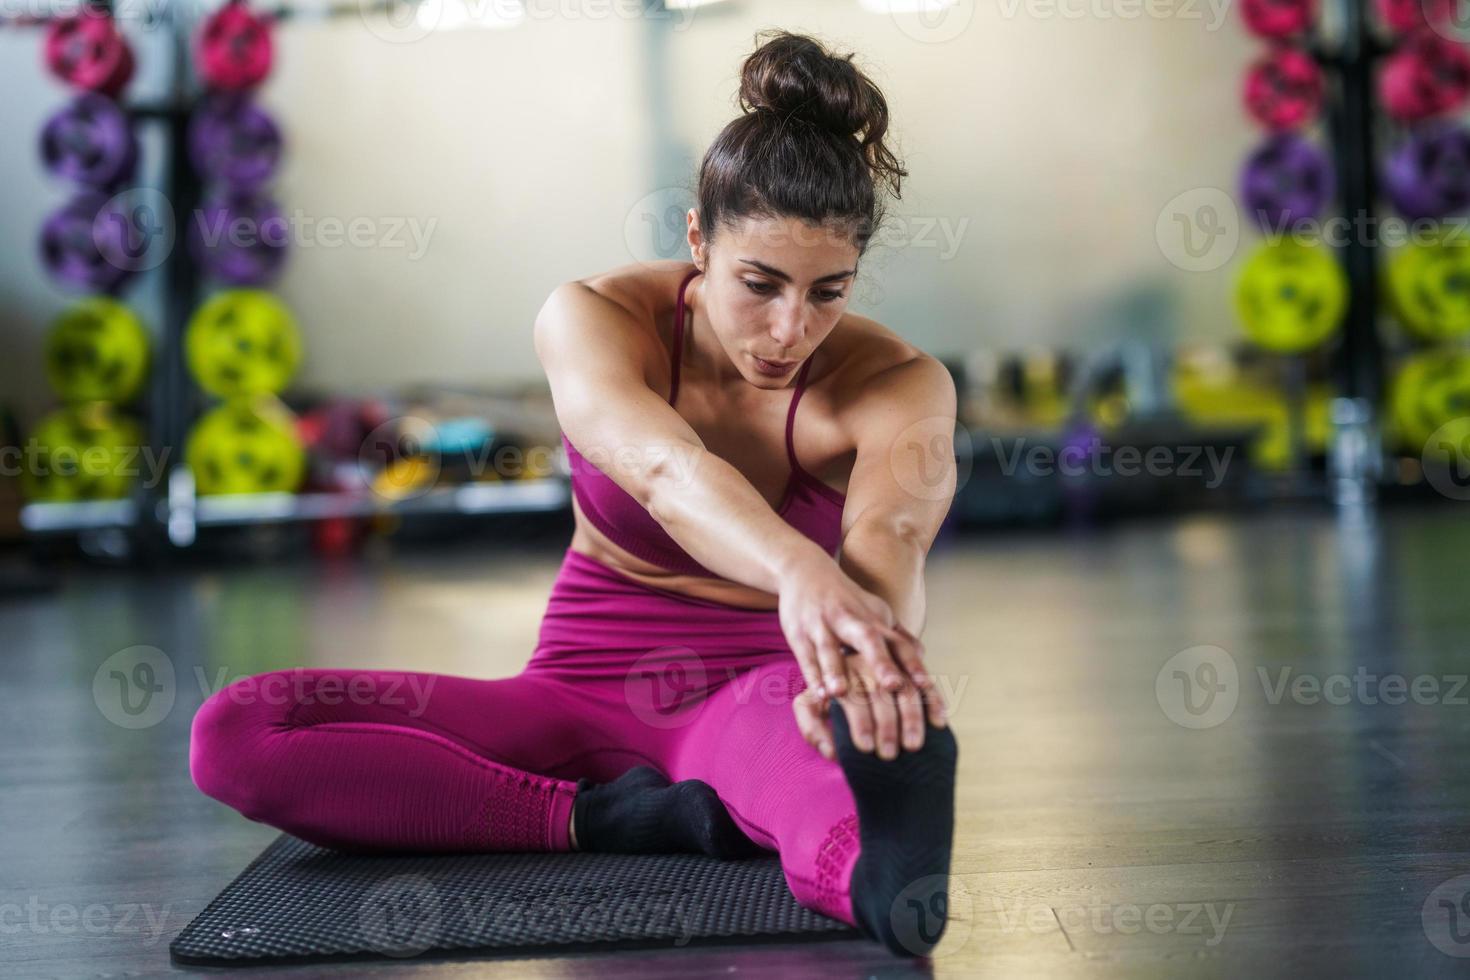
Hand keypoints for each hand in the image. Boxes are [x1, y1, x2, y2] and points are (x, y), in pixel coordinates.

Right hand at [777, 551, 944, 757]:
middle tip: (894, 686)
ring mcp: (823, 625)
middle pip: (869, 639)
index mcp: (875, 620)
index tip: (926, 686)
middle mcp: (852, 620)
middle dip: (881, 662)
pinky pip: (806, 655)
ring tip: (841, 692)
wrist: (804, 569)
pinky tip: (818, 693)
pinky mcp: (799, 633)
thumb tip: (923, 654)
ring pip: (830, 647)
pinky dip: (813, 674)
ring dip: (836, 670)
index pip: (898, 643)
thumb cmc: (845, 600)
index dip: (913, 664)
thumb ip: (897, 636)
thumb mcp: (874, 611)